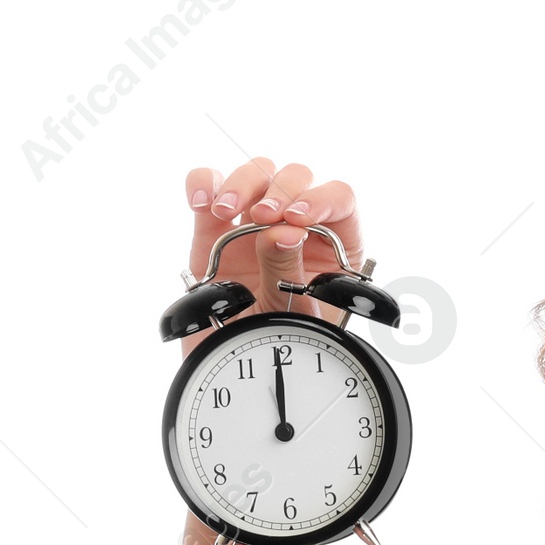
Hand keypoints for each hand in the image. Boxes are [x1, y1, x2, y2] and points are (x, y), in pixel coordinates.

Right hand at [180, 158, 365, 362]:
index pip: (341, 201)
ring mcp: (254, 226)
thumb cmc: (278, 347)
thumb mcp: (292, 313)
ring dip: (242, 184)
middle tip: (263, 219)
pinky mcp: (214, 229)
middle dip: (280, 191)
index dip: (323, 199)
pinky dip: (204, 183)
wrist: (233, 370)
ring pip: (256, 174)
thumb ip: (287, 270)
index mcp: (335, 248)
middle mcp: (296, 229)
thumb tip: (284, 231)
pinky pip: (209, 186)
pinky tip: (203, 202)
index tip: (300, 217)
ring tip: (226, 212)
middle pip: (297, 179)